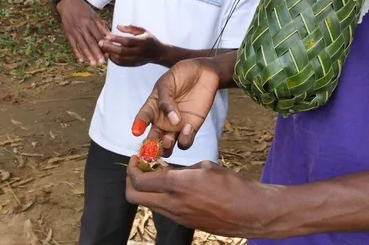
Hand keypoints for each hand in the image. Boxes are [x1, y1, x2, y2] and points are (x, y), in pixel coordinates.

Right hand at [57, 0, 109, 65]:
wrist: (67, 4)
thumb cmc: (83, 9)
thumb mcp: (94, 15)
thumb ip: (102, 27)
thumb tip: (110, 37)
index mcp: (90, 22)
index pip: (97, 36)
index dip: (103, 45)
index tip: (108, 53)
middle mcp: (82, 27)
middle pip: (90, 42)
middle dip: (96, 53)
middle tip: (101, 62)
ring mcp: (74, 31)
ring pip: (82, 45)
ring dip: (87, 55)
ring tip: (93, 64)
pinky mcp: (68, 34)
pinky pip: (73, 45)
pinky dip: (76, 53)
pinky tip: (81, 60)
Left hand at [99, 25, 162, 66]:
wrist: (158, 53)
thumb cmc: (149, 40)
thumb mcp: (143, 30)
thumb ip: (130, 28)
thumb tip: (118, 26)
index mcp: (141, 42)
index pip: (127, 41)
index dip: (116, 39)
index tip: (107, 36)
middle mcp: (138, 52)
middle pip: (122, 51)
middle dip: (109, 47)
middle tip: (100, 43)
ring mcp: (136, 60)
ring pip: (120, 59)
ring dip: (110, 54)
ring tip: (102, 49)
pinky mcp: (133, 64)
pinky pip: (121, 64)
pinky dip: (113, 59)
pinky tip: (109, 54)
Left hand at [125, 156, 277, 238]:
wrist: (249, 212)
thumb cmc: (231, 185)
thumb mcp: (204, 167)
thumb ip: (180, 169)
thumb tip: (165, 170)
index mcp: (176, 185)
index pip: (139, 180)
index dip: (132, 168)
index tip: (137, 158)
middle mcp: (172, 204)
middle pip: (133, 196)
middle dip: (130, 180)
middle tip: (139, 167)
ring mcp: (176, 216)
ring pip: (147, 203)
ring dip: (145, 189)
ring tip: (157, 175)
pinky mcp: (184, 222)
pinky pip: (162, 208)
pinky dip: (159, 196)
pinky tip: (172, 187)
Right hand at [131, 58, 219, 155]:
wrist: (204, 72)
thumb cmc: (182, 74)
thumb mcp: (169, 82)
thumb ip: (166, 100)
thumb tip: (172, 121)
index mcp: (153, 107)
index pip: (143, 118)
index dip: (139, 125)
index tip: (136, 131)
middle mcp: (162, 120)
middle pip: (153, 138)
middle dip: (151, 146)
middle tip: (152, 147)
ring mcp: (176, 127)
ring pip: (167, 146)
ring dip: (166, 147)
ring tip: (169, 140)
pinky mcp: (191, 129)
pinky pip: (185, 142)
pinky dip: (185, 139)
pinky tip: (188, 128)